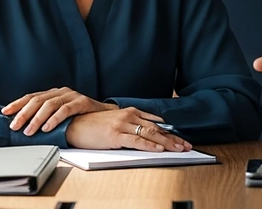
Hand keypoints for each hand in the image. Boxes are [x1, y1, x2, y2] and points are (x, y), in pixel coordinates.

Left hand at [2, 87, 115, 135]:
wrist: (104, 116)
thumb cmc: (79, 118)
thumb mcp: (59, 116)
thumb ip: (44, 117)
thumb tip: (22, 127)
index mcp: (52, 94)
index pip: (30, 97)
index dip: (17, 104)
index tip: (5, 112)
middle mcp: (60, 92)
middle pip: (37, 100)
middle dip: (23, 114)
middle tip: (14, 126)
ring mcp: (71, 95)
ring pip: (50, 104)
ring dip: (37, 119)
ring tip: (29, 131)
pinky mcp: (82, 101)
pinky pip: (66, 109)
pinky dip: (55, 119)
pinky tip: (47, 127)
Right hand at [65, 107, 191, 151]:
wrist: (75, 124)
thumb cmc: (93, 125)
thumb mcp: (115, 121)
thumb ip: (130, 125)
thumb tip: (145, 134)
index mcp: (130, 112)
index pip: (155, 123)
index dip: (170, 132)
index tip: (181, 139)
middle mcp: (129, 116)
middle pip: (156, 128)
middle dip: (173, 138)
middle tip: (186, 145)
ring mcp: (122, 125)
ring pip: (149, 134)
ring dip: (166, 142)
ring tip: (178, 148)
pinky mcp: (115, 135)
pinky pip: (135, 141)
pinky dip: (148, 145)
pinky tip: (158, 149)